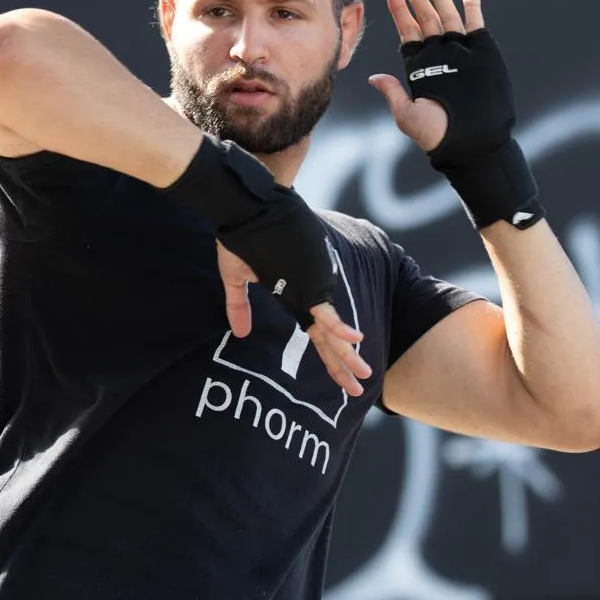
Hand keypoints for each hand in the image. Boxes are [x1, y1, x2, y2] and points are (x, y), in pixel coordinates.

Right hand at [216, 243, 371, 396]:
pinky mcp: (309, 282)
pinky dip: (339, 327)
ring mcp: (311, 289)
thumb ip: (238, 306)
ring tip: (363, 376)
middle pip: (330, 339)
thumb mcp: (235, 278)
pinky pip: (325, 312)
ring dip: (347, 355)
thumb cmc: (240, 237)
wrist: (246, 209)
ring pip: (332, 331)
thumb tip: (239, 333)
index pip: (317, 334)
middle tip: (358, 389)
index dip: (329, 357)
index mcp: (295, 296)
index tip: (341, 379)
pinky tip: (356, 341)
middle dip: (344, 365)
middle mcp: (307, 296)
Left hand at [368, 0, 484, 149]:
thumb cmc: (437, 135)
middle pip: (425, 16)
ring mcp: (461, 51)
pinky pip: (476, 25)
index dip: (398, 10)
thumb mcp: (407, 115)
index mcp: (419, 66)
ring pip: (448, 15)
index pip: (406, 31)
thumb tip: (374, 78)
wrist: (471, 143)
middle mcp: (439, 54)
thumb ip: (393, 93)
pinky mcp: (482, 53)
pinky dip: (472, 7)